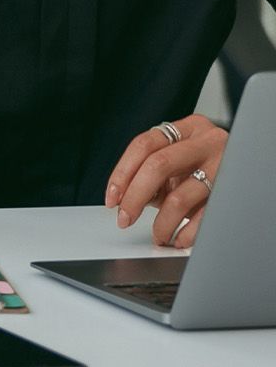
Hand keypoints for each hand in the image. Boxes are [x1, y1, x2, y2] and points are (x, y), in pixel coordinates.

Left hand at [106, 114, 226, 249]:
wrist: (254, 168)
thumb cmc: (209, 165)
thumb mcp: (181, 160)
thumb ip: (154, 174)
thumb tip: (128, 200)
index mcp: (188, 128)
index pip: (143, 145)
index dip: (122, 173)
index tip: (112, 198)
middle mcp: (207, 142)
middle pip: (157, 166)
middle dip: (134, 198)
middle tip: (125, 219)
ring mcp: (224, 166)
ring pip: (179, 196)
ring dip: (162, 222)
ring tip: (158, 234)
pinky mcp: (235, 192)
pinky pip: (205, 217)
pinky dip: (187, 232)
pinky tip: (179, 238)